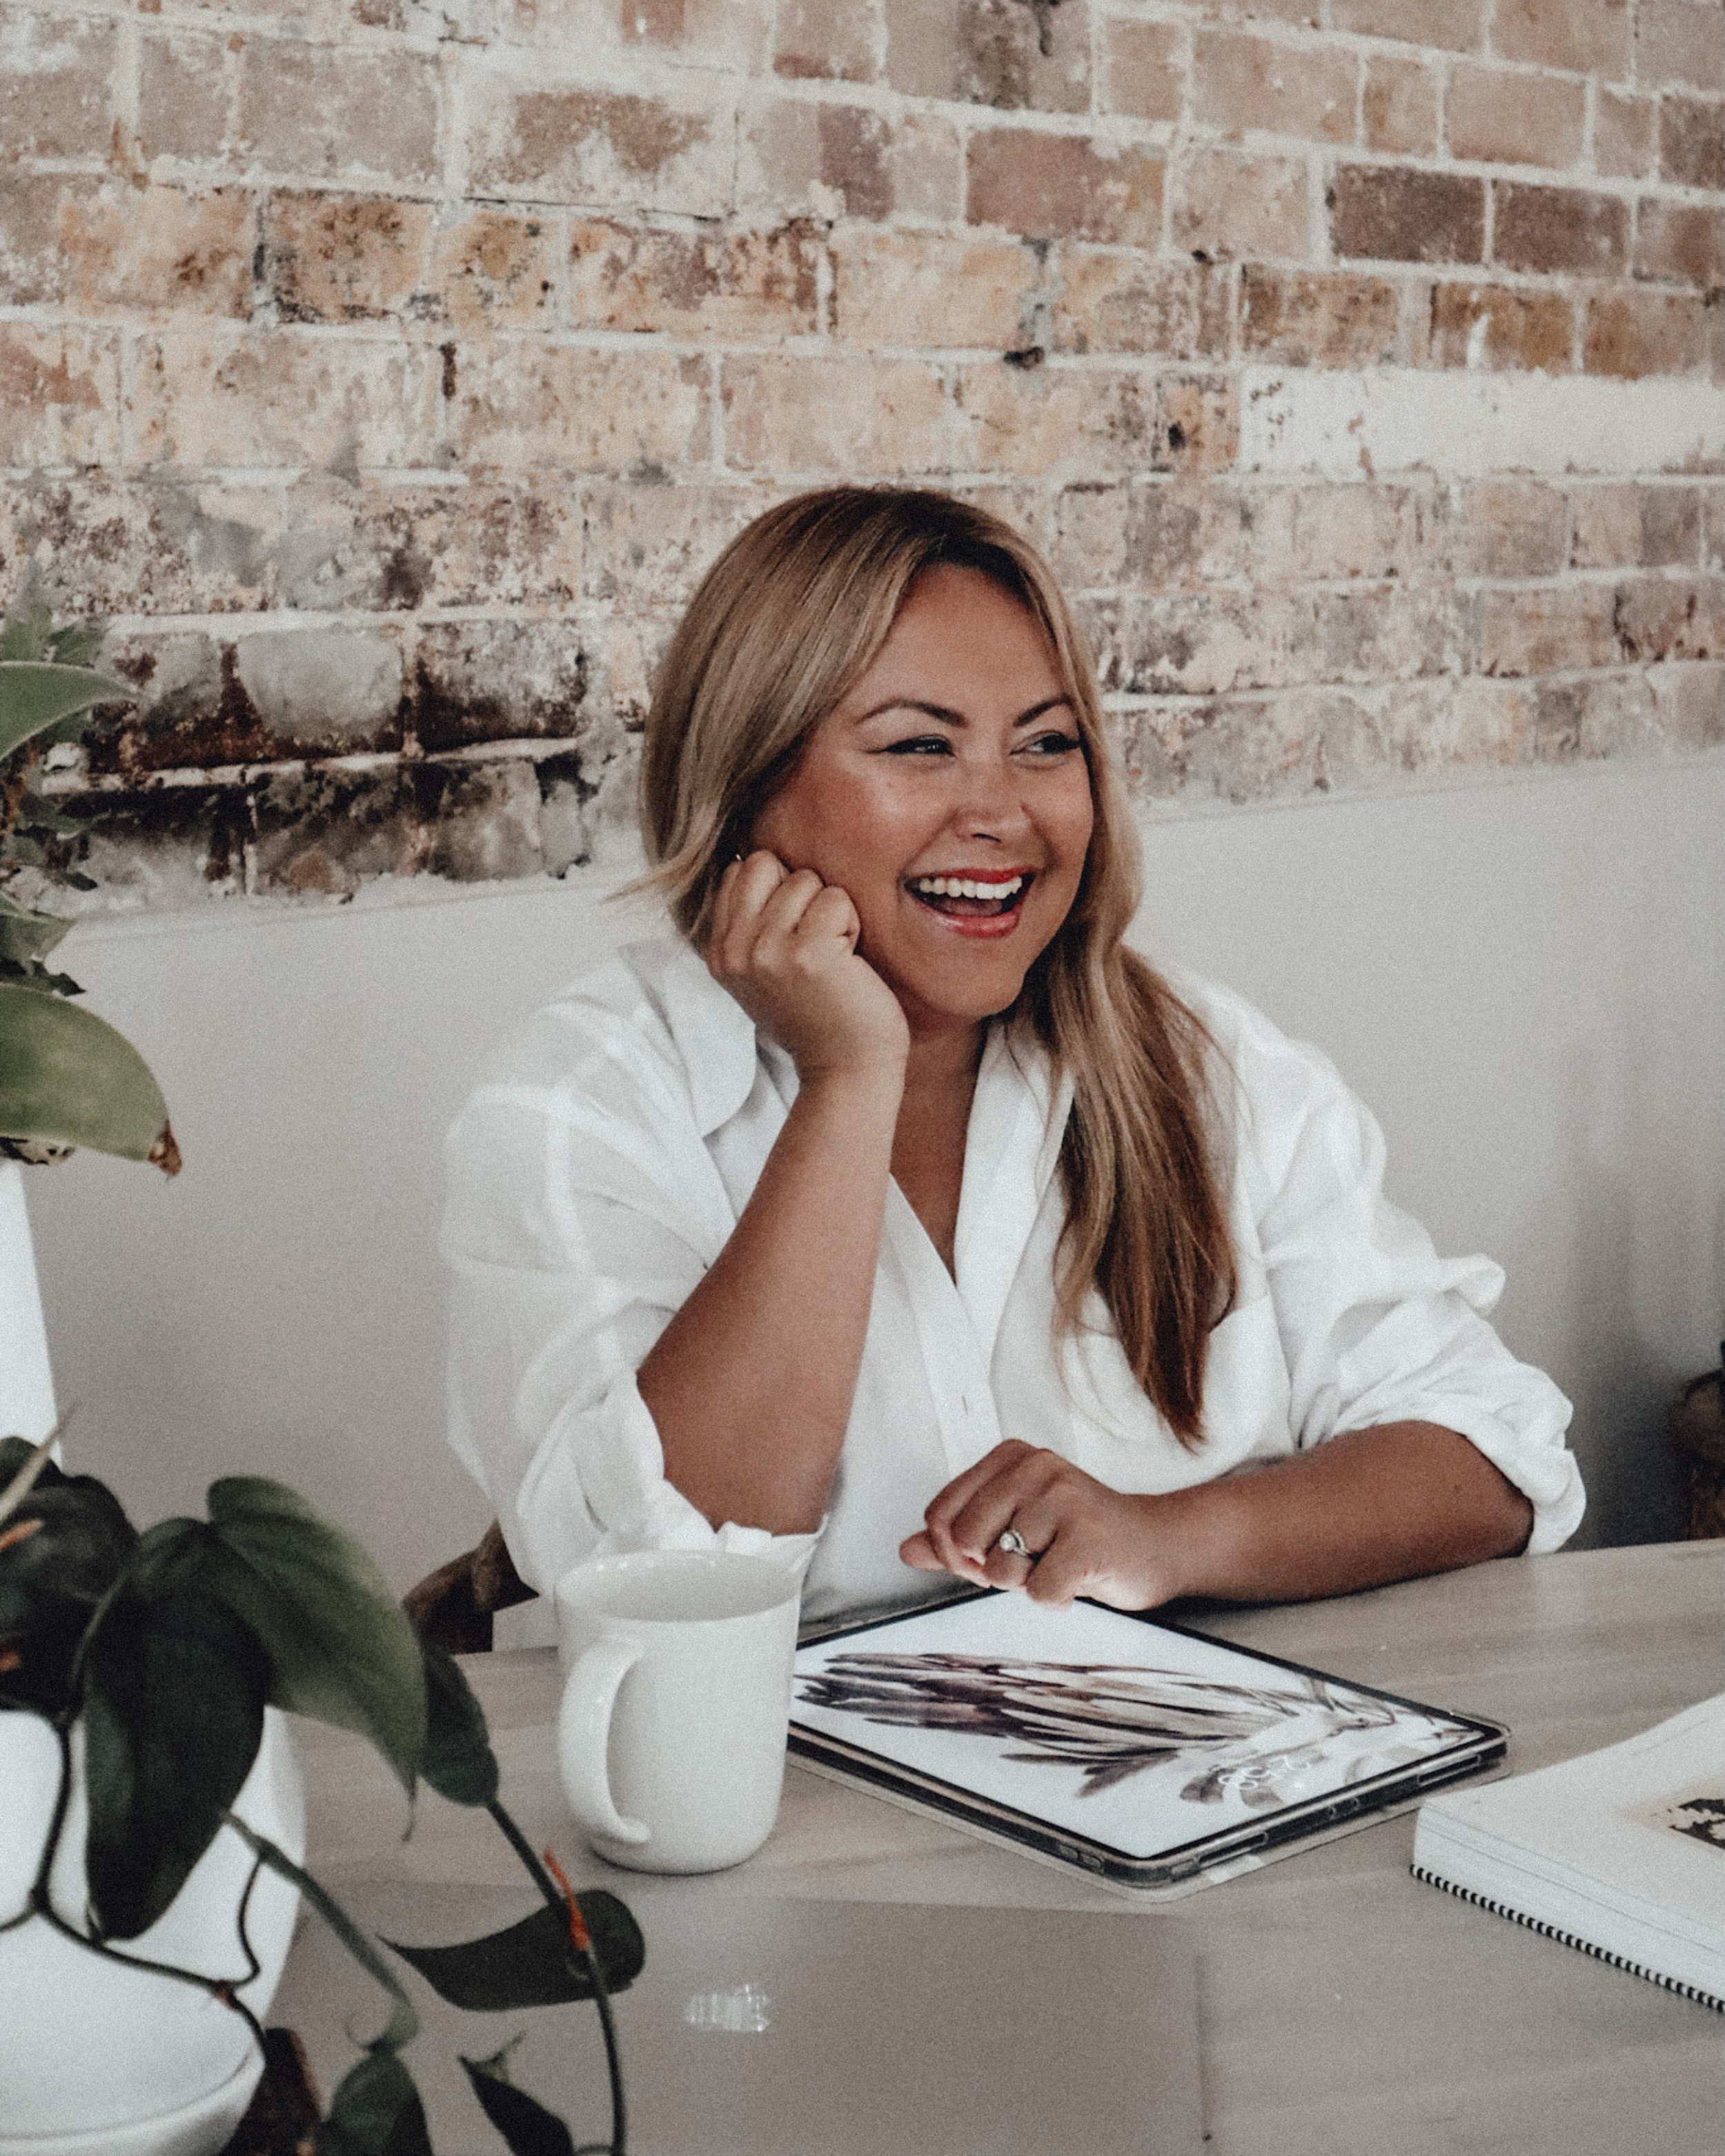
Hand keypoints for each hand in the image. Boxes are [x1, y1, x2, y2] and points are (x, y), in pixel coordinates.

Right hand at [708, 851, 908, 1084]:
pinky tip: (849, 963)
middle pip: (765, 863)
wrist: (846, 1070)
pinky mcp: (807, 953)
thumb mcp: (765, 971)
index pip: (739, 871)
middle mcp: (735, 951)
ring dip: (832, 912)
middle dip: (801, 892)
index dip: (778, 892)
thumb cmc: (819, 1015)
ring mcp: (767, 952)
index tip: (794, 939)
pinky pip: (836, 899)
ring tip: (833, 957)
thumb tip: (750, 857)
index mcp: (720, 953)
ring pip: (805, 880)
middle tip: (817, 942)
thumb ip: (751, 923)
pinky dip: (852, 925)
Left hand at [899, 1440, 1189, 1611]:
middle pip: (964, 1538)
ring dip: (1026, 1583)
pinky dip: (1056, 1599)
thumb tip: (907, 1549)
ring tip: (1058, 1564)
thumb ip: (957, 1538)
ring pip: (1000, 1568)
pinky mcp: (1089, 1536)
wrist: (1154, 1545)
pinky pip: (1039, 1592)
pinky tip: (1079, 1579)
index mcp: (1011, 1456)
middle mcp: (1037, 1466)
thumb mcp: (1013, 1528)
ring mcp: (1065, 1498)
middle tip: (1028, 1564)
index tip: (984, 1559)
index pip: (941, 1512)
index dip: (952, 1552)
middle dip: (987, 1569)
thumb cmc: (1076, 1538)